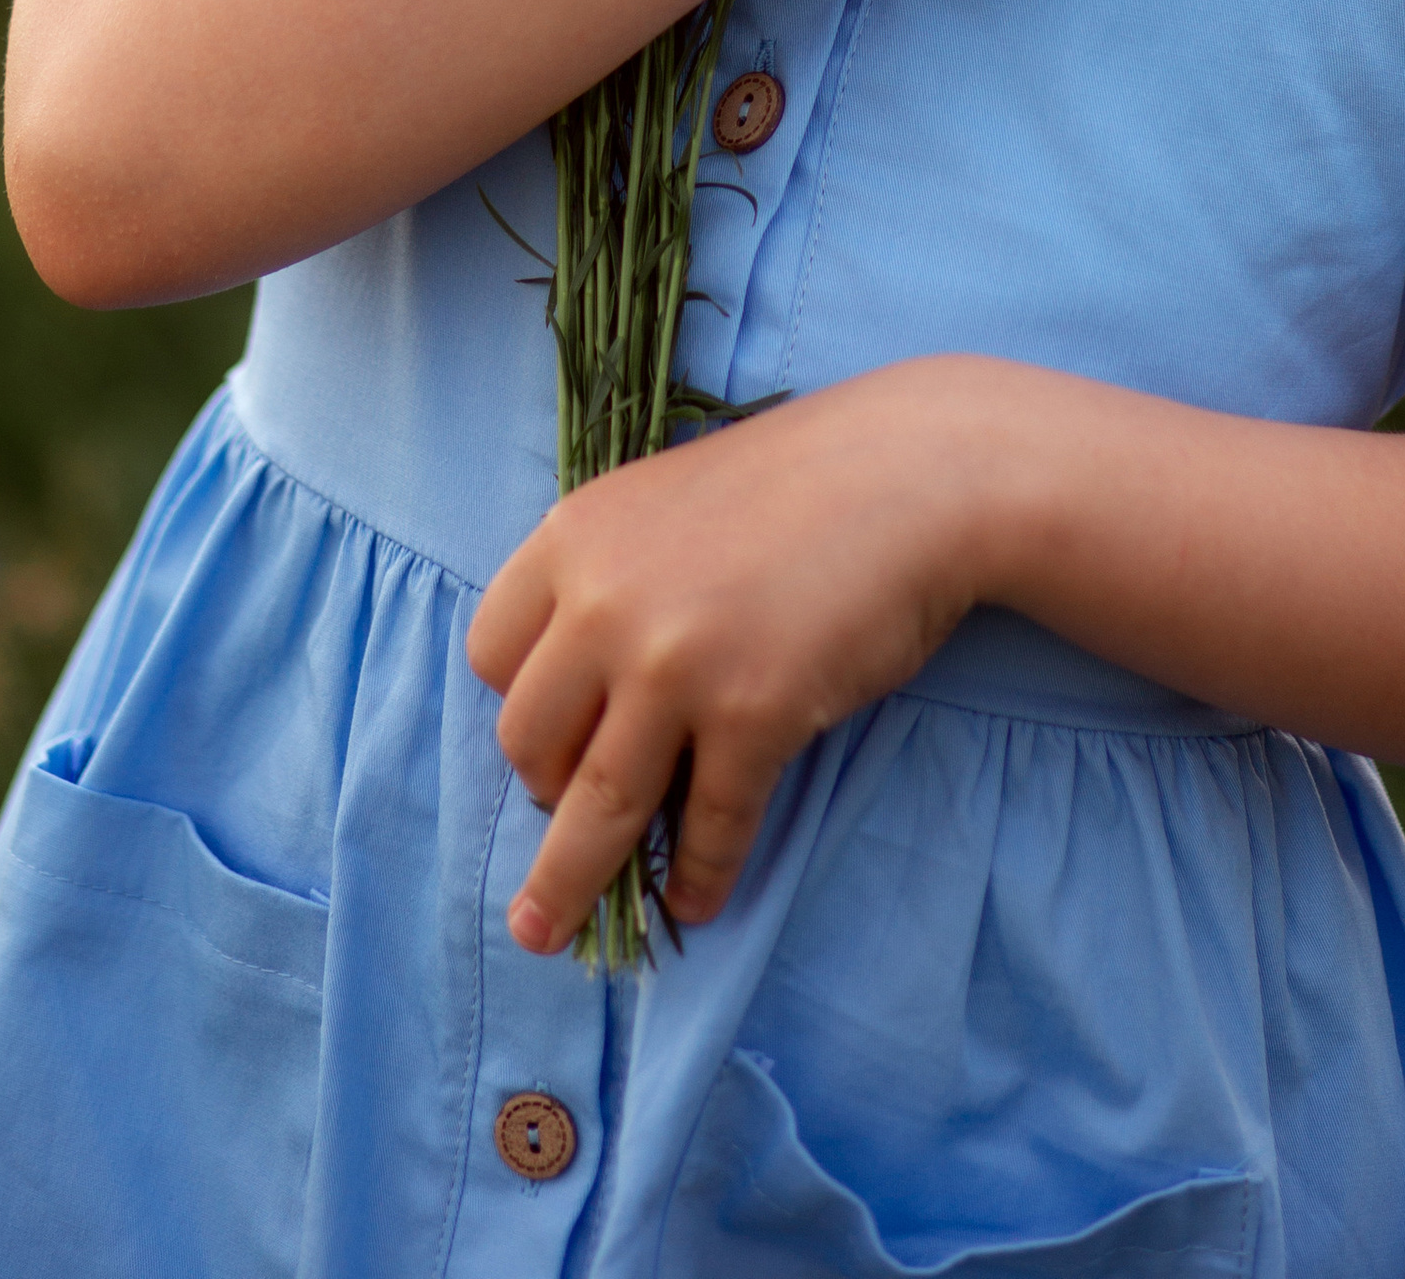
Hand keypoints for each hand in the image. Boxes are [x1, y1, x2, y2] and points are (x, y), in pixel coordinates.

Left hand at [467, 362, 1002, 951]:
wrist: (914, 473)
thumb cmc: (799, 482)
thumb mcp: (667, 502)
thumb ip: (613, 576)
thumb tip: (585, 695)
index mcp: (576, 536)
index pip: (490, 652)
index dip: (517, 704)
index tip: (549, 738)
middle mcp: (605, 602)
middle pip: (527, 740)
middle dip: (545, 797)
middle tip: (573, 821)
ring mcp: (676, 664)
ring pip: (596, 806)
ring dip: (572, 883)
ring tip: (553, 932)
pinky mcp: (753, 714)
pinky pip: (709, 825)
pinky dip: (699, 875)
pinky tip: (697, 899)